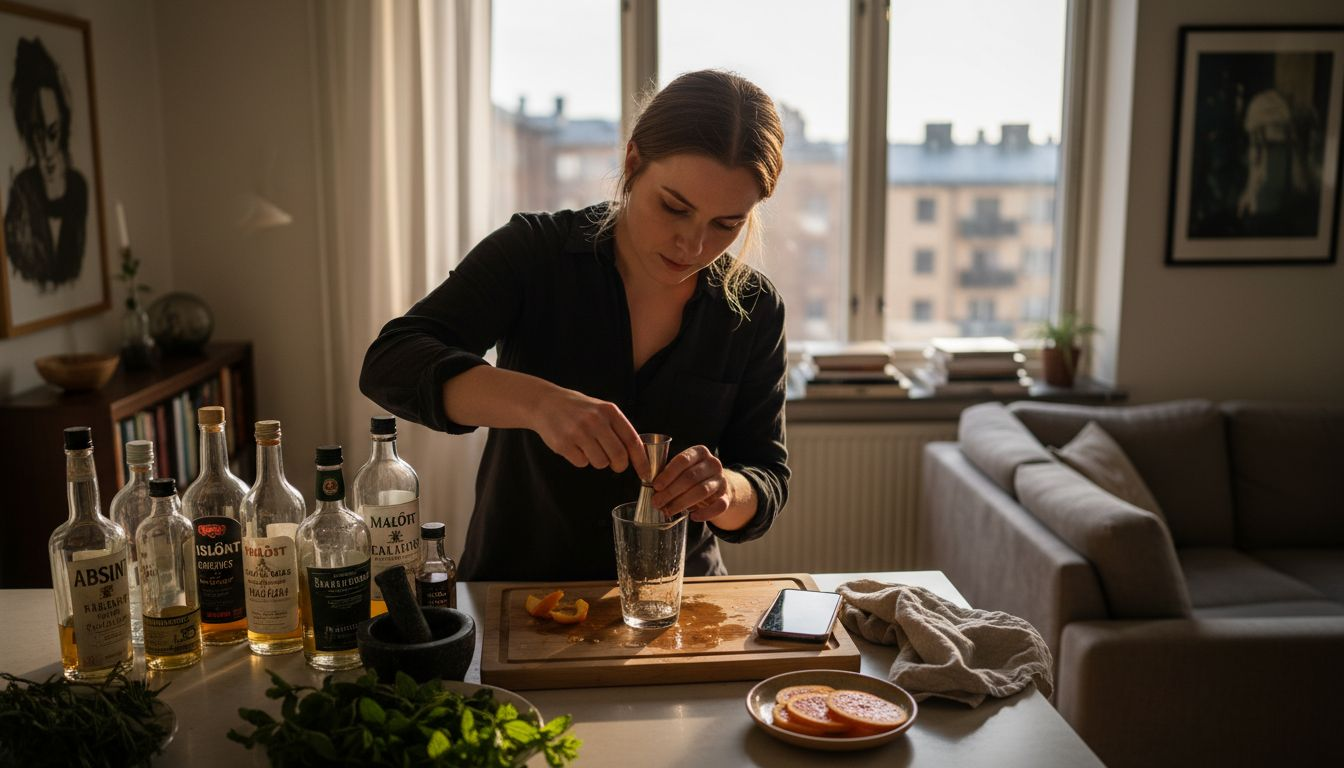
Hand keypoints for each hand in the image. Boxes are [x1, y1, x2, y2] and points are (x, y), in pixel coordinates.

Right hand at [532, 386, 648, 475]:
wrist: (545, 403)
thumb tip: (637, 454)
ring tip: (588, 447)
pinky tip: (574, 446)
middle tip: (616, 465)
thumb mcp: (601, 409)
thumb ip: (618, 428)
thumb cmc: (578, 409)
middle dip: (619, 465)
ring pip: (600, 463)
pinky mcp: (563, 444)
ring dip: (598, 461)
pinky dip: (581, 459)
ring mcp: (578, 432)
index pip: (632, 440)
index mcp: (609, 411)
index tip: (646, 473)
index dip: (641, 460)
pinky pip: (582, 463)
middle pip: (618, 456)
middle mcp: (595, 421)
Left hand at [651, 445, 730, 521]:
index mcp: (700, 452)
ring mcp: (722, 480)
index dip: (668, 474)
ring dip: (682, 502)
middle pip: (690, 477)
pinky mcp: (727, 496)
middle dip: (671, 491)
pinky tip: (692, 517)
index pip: (683, 460)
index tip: (656, 486)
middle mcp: (713, 463)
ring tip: (668, 511)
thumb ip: (668, 474)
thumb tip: (652, 488)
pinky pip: (718, 506)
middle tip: (657, 502)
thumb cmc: (692, 477)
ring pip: (702, 491)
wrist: (717, 487)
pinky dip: (705, 513)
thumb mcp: (682, 469)